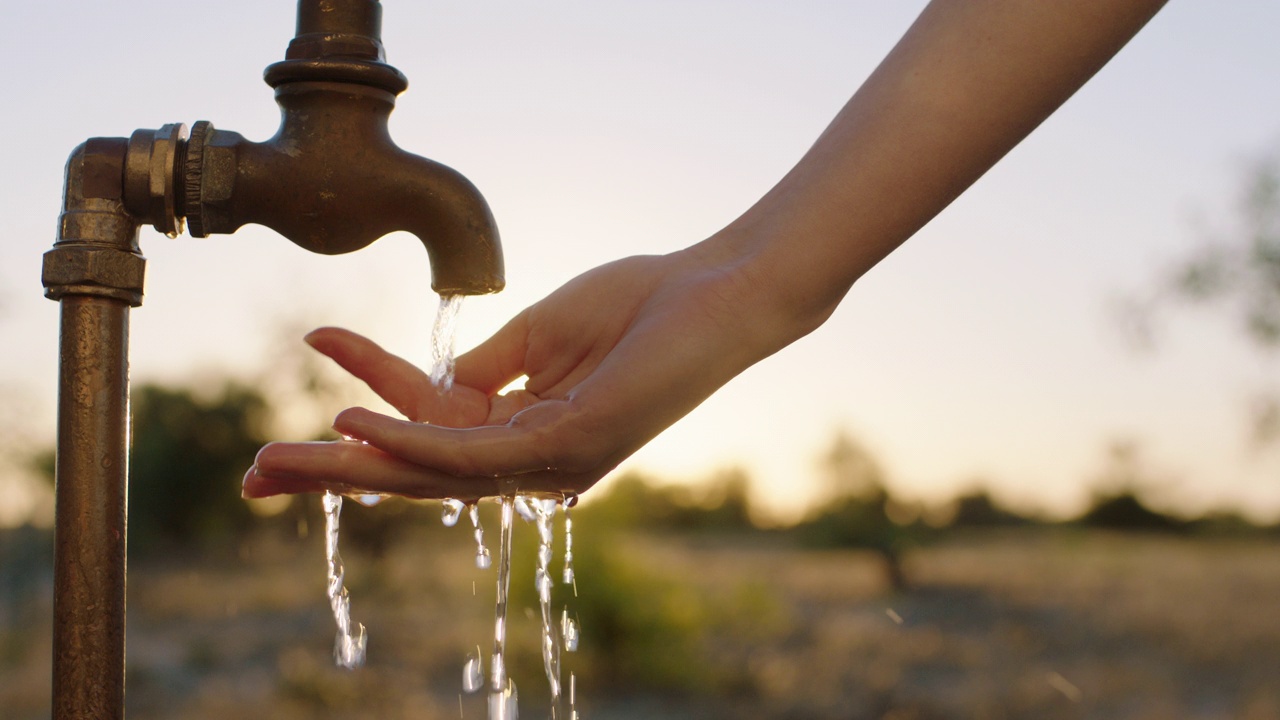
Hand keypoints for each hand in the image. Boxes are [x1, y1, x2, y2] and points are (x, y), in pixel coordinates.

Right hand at [243, 243, 781, 499]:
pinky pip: (470, 453)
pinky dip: (406, 441)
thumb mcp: (538, 336)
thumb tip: (427, 389)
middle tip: (255, 478)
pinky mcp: (569, 446)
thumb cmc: (637, 307)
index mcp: (526, 433)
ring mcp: (551, 461)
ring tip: (276, 458)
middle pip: (416, 475)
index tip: (318, 341)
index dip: (366, 395)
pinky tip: (350, 425)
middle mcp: (534, 461)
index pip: (428, 427)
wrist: (712, 292)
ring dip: (348, 466)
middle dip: (333, 476)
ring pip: (430, 476)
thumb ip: (482, 372)